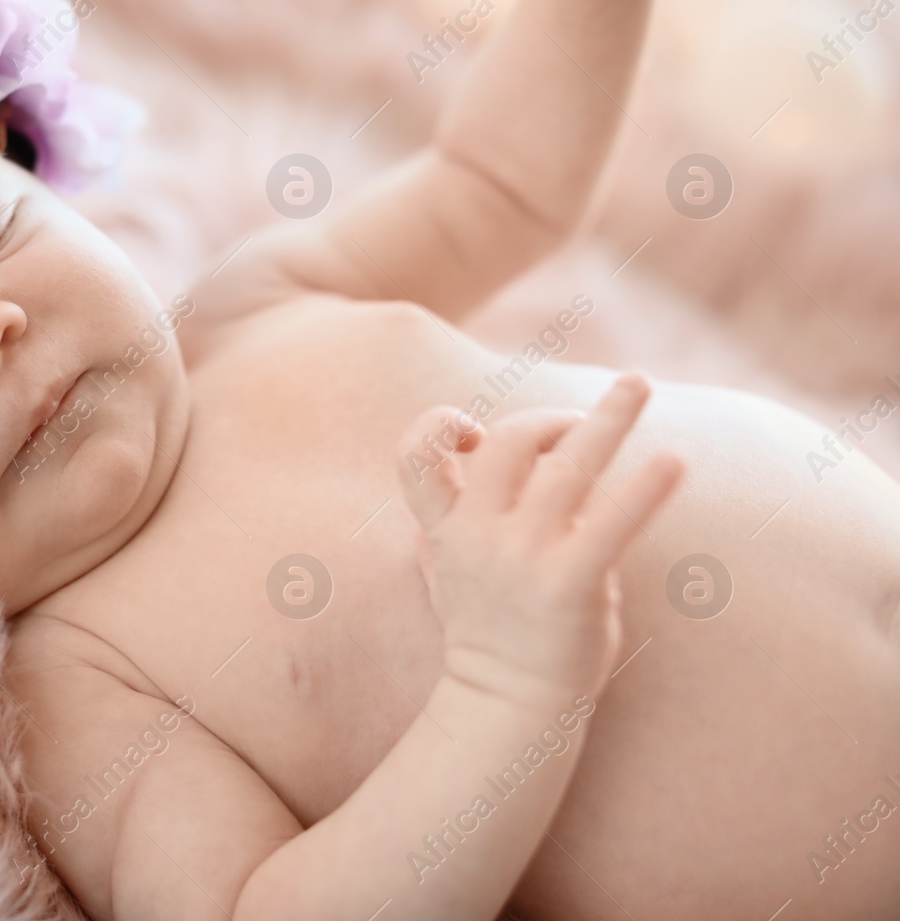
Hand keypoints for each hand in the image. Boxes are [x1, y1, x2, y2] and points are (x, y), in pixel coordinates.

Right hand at [397, 372, 684, 713]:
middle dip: (545, 420)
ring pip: (566, 465)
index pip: (415, 455)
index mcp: (447, 530)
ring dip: (605, 418)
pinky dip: (646, 489)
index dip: (439, 425)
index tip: (472, 427)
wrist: (508, 705)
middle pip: (506, 442)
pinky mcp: (572, 584)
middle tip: (577, 425)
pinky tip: (675, 460)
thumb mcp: (448, 571)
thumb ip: (444, 524)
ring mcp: (524, 558)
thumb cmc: (486, 634)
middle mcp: (481, 536)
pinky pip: (613, 524)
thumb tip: (446, 476)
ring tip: (636, 383)